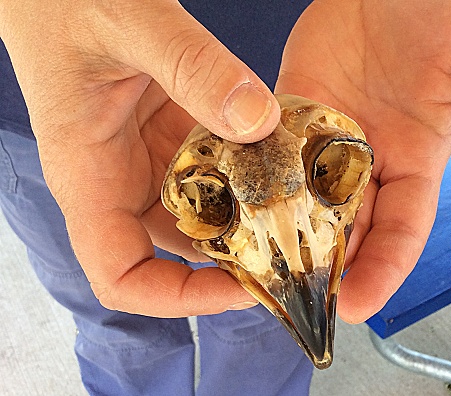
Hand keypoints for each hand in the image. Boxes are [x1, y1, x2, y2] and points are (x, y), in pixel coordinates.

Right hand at [0, 0, 280, 315]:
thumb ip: (192, 65)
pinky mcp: (173, 134)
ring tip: (301, 213)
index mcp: (91, 178)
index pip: (123, 277)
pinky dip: (250, 173)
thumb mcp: (128, 21)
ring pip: (205, 213)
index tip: (239, 288)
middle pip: (177, 253)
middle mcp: (121, 180)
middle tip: (293, 253)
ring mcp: (150, 159)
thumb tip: (258, 120)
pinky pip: (217, 169)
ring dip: (250, 219)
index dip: (178, 298)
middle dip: (233, 263)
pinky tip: (285, 160)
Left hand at [276, 0, 450, 322]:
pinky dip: (256, 180)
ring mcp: (326, 141)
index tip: (359, 305)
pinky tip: (237, 205)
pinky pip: (270, 154)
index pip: (401, 230)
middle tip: (296, 301)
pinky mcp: (291, 114)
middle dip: (326, 267)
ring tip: (261, 270)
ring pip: (302, 200)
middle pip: (347, 229)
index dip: (383, 269)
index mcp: (416, 160)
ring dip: (284, 235)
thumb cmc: (440, 10)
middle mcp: (368, 161)